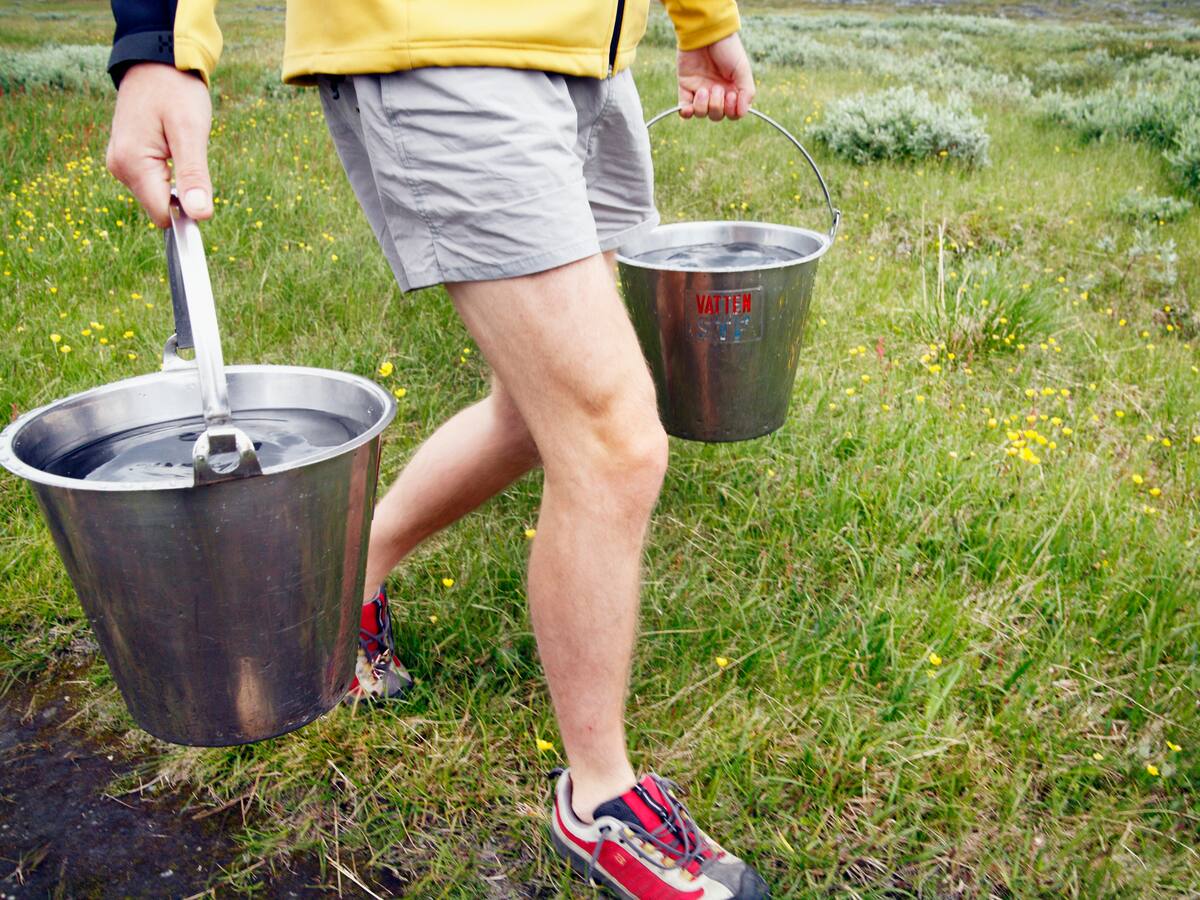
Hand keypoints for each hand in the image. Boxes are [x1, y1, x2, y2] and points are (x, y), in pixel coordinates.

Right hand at [106, 62, 212, 226]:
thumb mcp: (190, 133)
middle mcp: (119, 168)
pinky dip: (168, 170)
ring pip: (157, 194)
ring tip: (178, 144)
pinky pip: (152, 180)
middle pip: (159, 206)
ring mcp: (120, 163)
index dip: (187, 213)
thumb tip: (200, 216)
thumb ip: (193, 176)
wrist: (156, 62)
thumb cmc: (176, 91)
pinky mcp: (126, 158)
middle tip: (191, 155)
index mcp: (132, 165)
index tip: (202, 190)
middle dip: (181, 193)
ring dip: (175, 179)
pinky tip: (170, 145)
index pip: (162, 215)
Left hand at [677, 32, 754, 121]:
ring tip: (704, 89)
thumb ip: (746, 92)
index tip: (731, 96)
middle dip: (717, 106)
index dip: (732, 111)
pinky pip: (685, 109)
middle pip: (717, 116)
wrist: (706, 34)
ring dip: (703, 106)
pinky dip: (686, 113)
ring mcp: (701, 91)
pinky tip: (689, 108)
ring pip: (701, 114)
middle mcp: (717, 93)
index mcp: (732, 90)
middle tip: (717, 88)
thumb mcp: (742, 70)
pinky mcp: (685, 88)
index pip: (733, 113)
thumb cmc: (727, 49)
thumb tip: (742, 112)